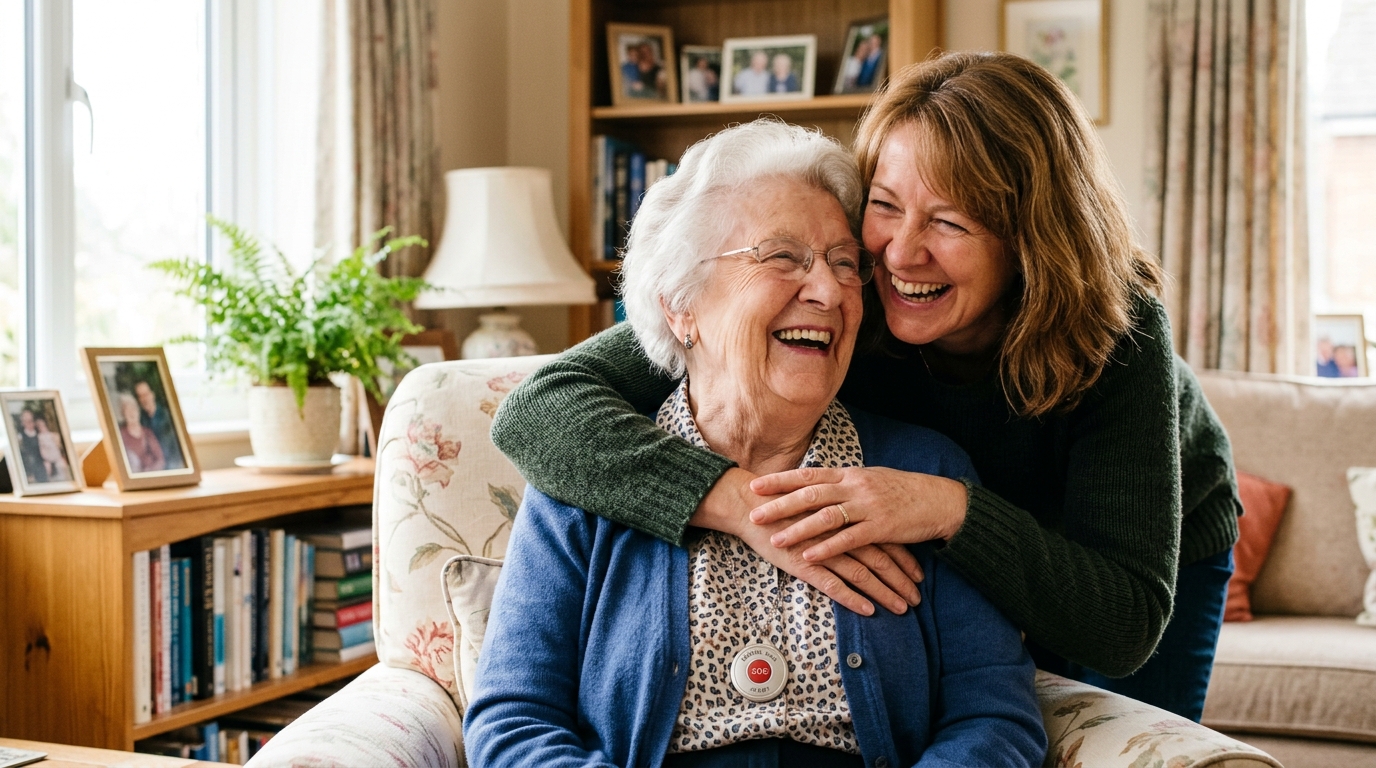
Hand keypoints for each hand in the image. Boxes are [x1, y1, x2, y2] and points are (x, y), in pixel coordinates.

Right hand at [691, 468, 921, 614]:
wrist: (749, 504)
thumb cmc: (782, 503)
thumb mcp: (818, 504)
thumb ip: (839, 515)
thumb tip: (859, 527)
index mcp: (845, 514)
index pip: (884, 537)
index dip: (904, 557)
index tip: (918, 574)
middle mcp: (839, 531)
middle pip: (880, 557)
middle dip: (901, 579)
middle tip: (917, 598)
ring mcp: (823, 548)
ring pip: (863, 573)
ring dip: (885, 592)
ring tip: (902, 608)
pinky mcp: (805, 563)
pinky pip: (834, 584)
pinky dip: (853, 598)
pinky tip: (869, 611)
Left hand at [749, 466, 967, 562]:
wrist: (939, 500)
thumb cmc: (902, 491)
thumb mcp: (869, 480)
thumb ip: (842, 483)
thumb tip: (815, 485)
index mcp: (850, 474)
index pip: (808, 475)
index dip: (780, 481)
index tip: (755, 485)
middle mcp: (855, 487)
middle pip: (811, 494)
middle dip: (780, 505)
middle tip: (754, 513)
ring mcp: (868, 507)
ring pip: (827, 516)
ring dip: (799, 529)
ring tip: (776, 539)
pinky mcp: (882, 528)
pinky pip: (850, 539)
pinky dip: (828, 548)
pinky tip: (809, 556)